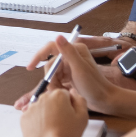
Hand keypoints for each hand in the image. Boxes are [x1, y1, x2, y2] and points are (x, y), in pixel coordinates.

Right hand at [14, 36, 135, 111]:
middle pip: (51, 64)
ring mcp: (70, 67)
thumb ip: (68, 52)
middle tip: (56, 88)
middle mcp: (71, 56)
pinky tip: (62, 92)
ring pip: (52, 73)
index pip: (51, 48)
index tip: (30, 68)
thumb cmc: (94, 84)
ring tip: (61, 92)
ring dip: (53, 83)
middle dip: (51, 77)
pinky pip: (56, 79)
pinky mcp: (69, 76)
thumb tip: (58, 36)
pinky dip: (56, 86)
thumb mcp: (80, 68)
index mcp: (74, 50)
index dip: (39, 56)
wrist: (105, 101)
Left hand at [20, 87, 86, 136]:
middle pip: (53, 100)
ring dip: (47, 115)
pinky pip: (33, 116)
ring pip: (42, 108)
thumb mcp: (83, 117)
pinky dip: (37, 122)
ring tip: (53, 129)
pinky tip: (44, 131)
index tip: (70, 117)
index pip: (66, 95)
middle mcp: (43, 97)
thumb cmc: (66, 136)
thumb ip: (80, 100)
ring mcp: (32, 107)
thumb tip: (74, 92)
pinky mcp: (24, 117)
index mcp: (58, 94)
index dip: (70, 107)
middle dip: (57, 109)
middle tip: (62, 124)